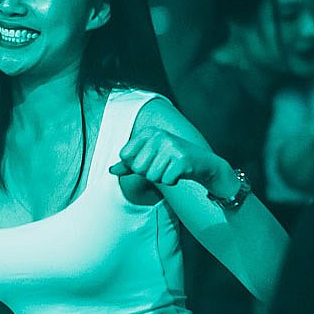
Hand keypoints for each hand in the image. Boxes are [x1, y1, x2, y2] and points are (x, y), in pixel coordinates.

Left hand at [109, 127, 224, 188]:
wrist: (203, 164)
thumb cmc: (172, 161)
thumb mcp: (149, 158)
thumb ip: (128, 164)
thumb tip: (110, 170)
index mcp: (148, 132)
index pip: (125, 156)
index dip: (136, 165)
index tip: (150, 161)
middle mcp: (159, 135)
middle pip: (138, 167)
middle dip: (149, 173)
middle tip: (163, 166)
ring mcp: (171, 145)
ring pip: (152, 176)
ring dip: (162, 178)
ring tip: (171, 168)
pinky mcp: (182, 159)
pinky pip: (166, 180)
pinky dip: (172, 181)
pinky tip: (179, 172)